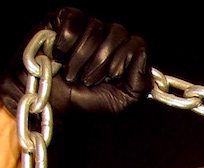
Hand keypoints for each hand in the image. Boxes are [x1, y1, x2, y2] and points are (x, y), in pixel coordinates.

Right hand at [0, 7, 149, 117]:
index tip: (111, 78)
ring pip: (95, 28)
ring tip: (71, 74)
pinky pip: (73, 22)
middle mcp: (108, 37)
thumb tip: (142, 54)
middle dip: (102, 62)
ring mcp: (87, 25)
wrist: (50, 100)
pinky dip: (66, 44)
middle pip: (118, 33)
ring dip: (82, 58)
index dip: (123, 60)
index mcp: (123, 55)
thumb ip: (139, 85)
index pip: (137, 44)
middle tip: (88, 80)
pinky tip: (59, 56)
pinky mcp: (64, 17)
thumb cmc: (84, 101)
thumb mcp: (119, 102)